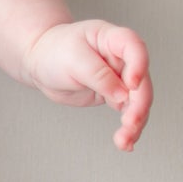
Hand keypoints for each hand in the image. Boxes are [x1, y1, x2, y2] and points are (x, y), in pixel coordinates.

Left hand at [24, 20, 152, 150]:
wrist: (41, 63)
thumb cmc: (54, 52)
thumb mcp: (72, 59)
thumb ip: (98, 75)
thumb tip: (122, 94)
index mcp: (112, 39)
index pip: (134, 47)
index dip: (139, 65)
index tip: (131, 85)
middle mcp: (121, 58)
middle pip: (141, 81)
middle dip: (139, 104)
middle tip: (130, 124)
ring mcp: (120, 77)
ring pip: (138, 100)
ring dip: (136, 122)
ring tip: (125, 141)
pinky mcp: (115, 95)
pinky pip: (128, 111)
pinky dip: (128, 128)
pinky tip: (126, 142)